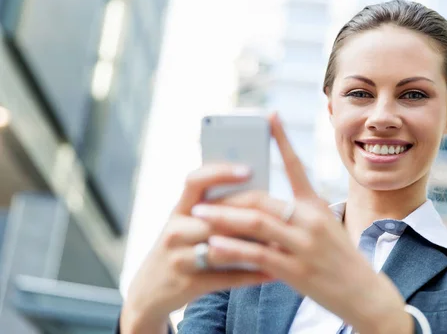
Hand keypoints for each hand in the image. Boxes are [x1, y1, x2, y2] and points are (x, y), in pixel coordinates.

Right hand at [120, 164, 272, 333]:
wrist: (149, 291)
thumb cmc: (180, 249)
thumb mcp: (187, 225)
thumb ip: (214, 210)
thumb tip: (259, 193)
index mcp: (179, 210)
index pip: (195, 181)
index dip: (220, 173)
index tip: (248, 169)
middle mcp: (175, 230)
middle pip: (216, 217)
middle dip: (250, 215)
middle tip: (281, 212)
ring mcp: (180, 258)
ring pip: (223, 248)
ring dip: (256, 246)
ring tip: (283, 242)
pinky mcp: (188, 284)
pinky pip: (226, 278)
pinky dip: (252, 275)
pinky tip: (274, 272)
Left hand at [191, 113, 412, 332]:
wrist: (364, 293)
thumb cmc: (340, 259)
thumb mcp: (325, 227)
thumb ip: (297, 215)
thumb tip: (260, 206)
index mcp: (316, 206)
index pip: (297, 166)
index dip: (282, 139)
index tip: (269, 115)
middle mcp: (311, 220)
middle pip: (263, 198)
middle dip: (229, 197)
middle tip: (203, 197)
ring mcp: (304, 245)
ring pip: (257, 223)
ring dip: (224, 217)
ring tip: (200, 214)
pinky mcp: (297, 270)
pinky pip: (258, 255)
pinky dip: (233, 249)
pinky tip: (214, 246)